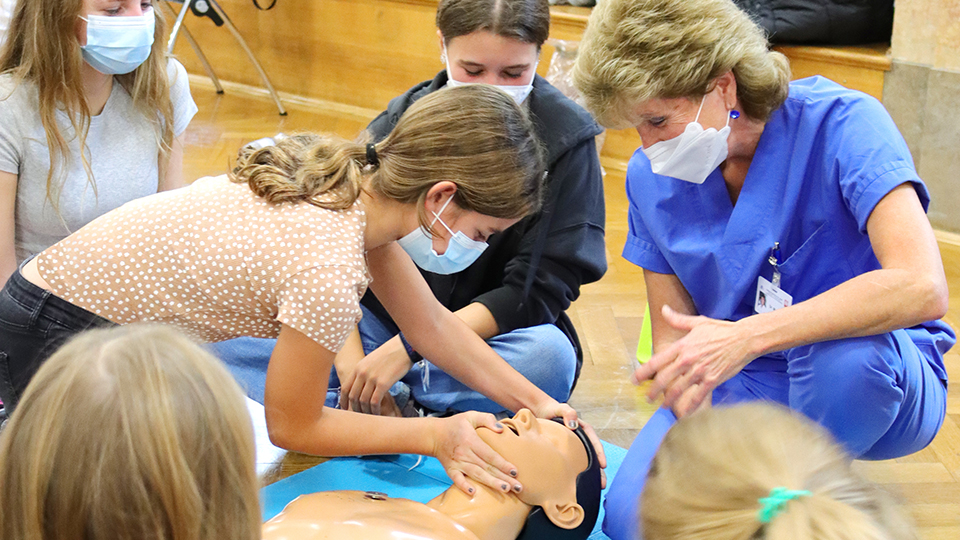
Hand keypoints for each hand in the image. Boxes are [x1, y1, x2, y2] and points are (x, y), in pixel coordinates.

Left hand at [339, 338, 412, 415]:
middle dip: (355, 409)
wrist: (404, 347)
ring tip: (369, 416)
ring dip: (365, 411)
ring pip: (363, 401)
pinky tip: (377, 413)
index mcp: (358, 367)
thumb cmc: (390, 354)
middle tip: (360, 416)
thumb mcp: (371, 360)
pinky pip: (374, 401)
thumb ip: (364, 372)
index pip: (345, 388)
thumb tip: (361, 386)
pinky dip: (374, 410)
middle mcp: (362, 373)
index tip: (345, 409)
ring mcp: (372, 378)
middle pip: (353, 397)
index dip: (344, 401)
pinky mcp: (383, 383)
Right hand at [432, 412, 521, 494]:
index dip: (502, 463)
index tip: (515, 471)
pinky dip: (464, 486)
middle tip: (517, 487)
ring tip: (505, 490)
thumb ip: (487, 419)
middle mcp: (464, 453)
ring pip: (476, 475)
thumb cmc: (456, 424)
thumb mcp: (471, 415)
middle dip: (503, 478)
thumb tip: (501, 429)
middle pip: (486, 467)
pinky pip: (457, 479)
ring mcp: (457, 463)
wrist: (434, 434)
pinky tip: (473, 493)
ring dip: (491, 483)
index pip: (490, 454)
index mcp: (471, 440)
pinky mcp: (450, 470)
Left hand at [530, 400, 606, 485]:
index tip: (603, 465)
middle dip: (598, 471)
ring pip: (584, 462)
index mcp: (583, 430)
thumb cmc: (552, 410)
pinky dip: (577, 473)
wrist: (539, 413)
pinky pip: (574, 463)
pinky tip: (576, 483)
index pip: (594, 443)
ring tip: (594, 488)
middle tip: (602, 484)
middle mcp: (581, 440)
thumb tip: (573, 425)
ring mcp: (574, 447)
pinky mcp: (566, 453)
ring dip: (590, 475)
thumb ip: (568, 413)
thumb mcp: (561, 408)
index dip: (600, 454)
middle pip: (592, 456)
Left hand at [632, 305, 756, 416]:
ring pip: (678, 389)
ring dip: (668, 400)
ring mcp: (700, 371)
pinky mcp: (712, 380)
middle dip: (653, 390)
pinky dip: (690, 407)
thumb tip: (663, 309)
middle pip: (664, 378)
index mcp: (682, 346)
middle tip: (647, 397)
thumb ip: (677, 319)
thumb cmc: (721, 330)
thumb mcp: (697, 322)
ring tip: (663, 406)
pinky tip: (684, 414)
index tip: (635, 380)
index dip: (643, 372)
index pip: (657, 361)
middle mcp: (688, 360)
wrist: (744, 339)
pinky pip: (698, 396)